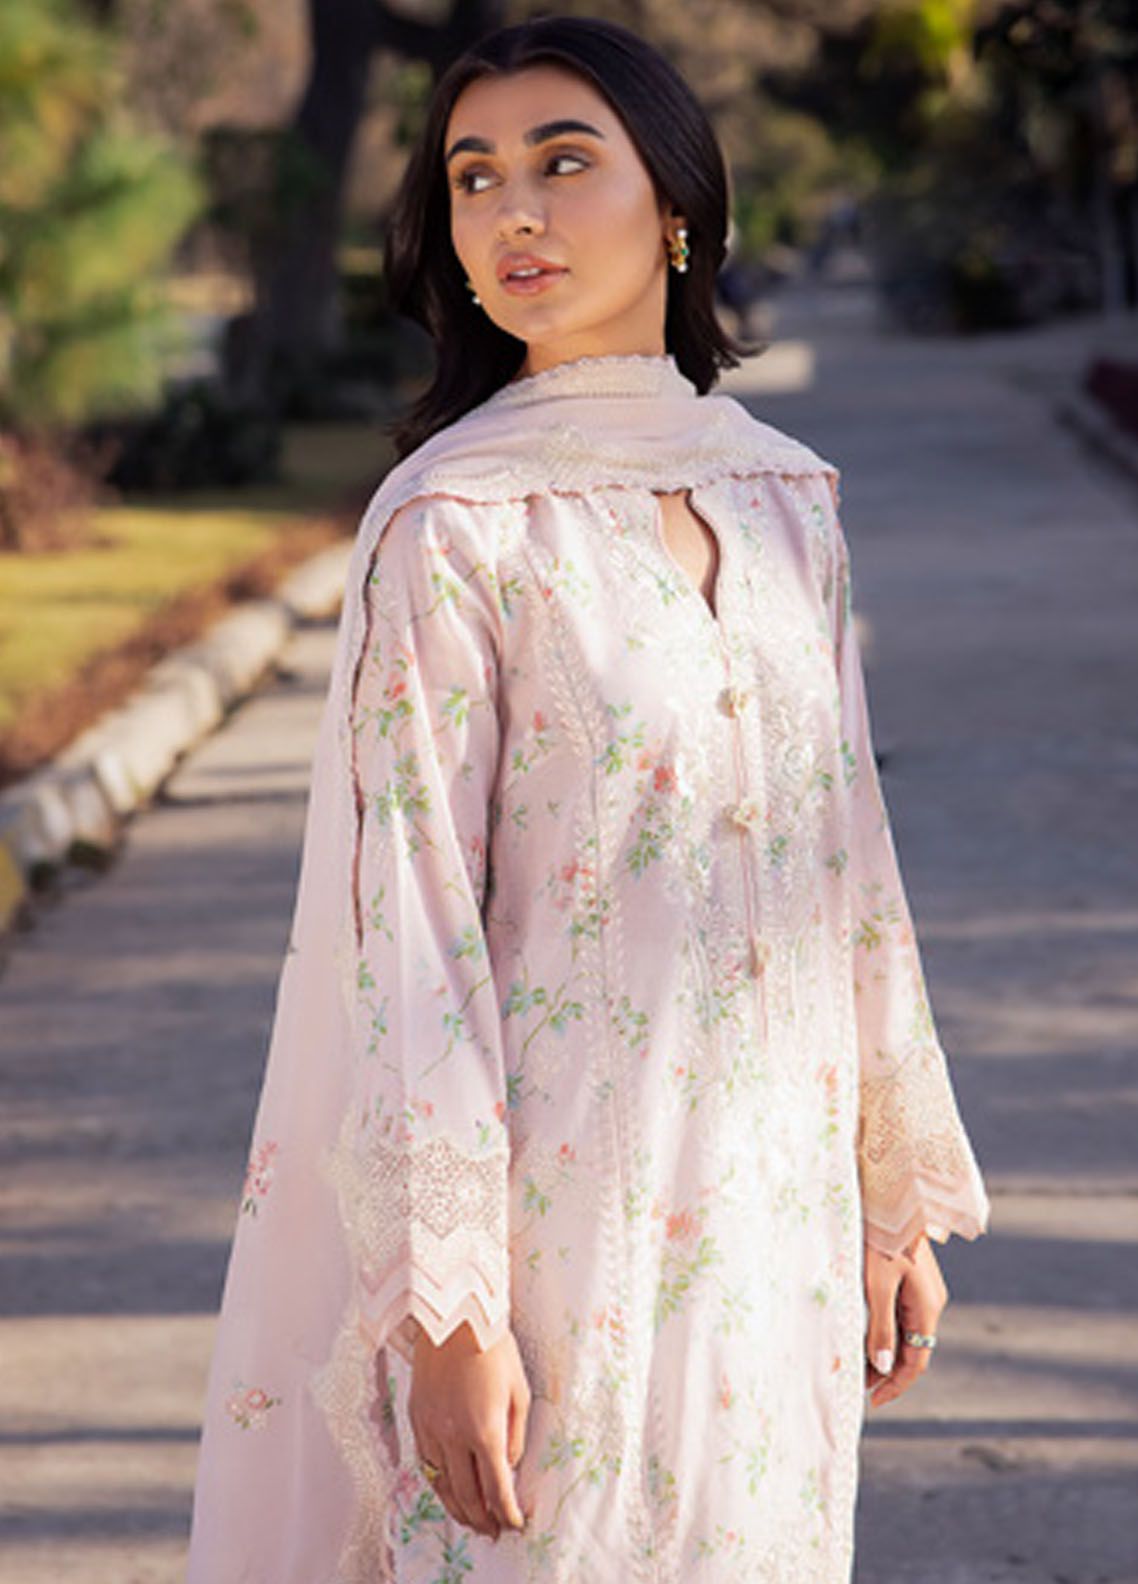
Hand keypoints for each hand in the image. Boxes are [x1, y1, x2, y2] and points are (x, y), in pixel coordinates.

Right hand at [409, 1319, 530, 1539]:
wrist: (454, 1317)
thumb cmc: (493, 1348)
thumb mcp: (519, 1390)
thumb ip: (515, 1434)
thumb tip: (509, 1466)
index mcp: (485, 1430)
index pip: (496, 1489)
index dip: (507, 1513)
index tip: (516, 1524)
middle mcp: (454, 1436)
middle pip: (467, 1496)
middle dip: (483, 1519)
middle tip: (495, 1531)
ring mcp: (430, 1428)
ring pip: (442, 1485)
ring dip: (458, 1509)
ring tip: (472, 1521)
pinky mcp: (416, 1418)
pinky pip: (426, 1463)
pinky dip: (439, 1483)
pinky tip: (449, 1490)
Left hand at [863, 1231, 947, 1409]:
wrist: (893, 1198)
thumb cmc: (883, 1238)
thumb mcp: (877, 1286)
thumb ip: (881, 1328)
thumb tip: (884, 1368)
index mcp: (928, 1308)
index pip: (916, 1361)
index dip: (896, 1384)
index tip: (873, 1400)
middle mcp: (930, 1302)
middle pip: (912, 1348)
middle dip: (887, 1370)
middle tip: (859, 1385)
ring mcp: (922, 1290)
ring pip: (905, 1331)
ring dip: (884, 1350)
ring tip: (857, 1365)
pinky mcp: (911, 1278)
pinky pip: (900, 1314)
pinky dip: (884, 1329)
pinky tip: (865, 1333)